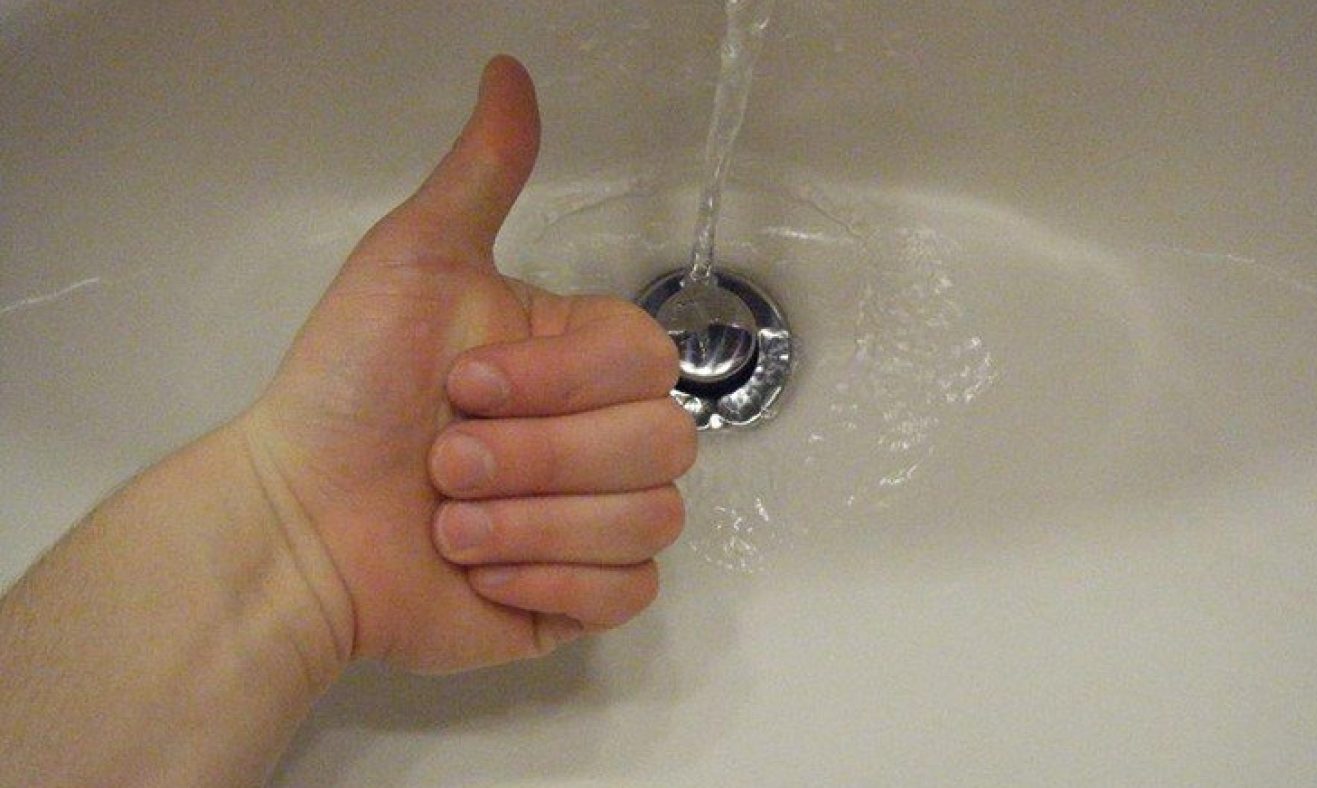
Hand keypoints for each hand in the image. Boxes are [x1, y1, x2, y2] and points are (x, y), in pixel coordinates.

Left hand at [242, 57, 696, 672]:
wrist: (297, 524)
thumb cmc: (345, 391)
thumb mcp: (412, 263)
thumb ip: (480, 174)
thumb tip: (508, 73)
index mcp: (577, 360)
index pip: (650, 359)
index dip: (561, 381)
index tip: (465, 383)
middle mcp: (602, 436)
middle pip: (661, 443)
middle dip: (536, 457)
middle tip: (443, 458)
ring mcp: (598, 520)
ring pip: (649, 518)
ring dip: (529, 522)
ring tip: (448, 519)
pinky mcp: (584, 599)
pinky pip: (628, 590)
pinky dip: (547, 582)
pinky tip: (480, 570)